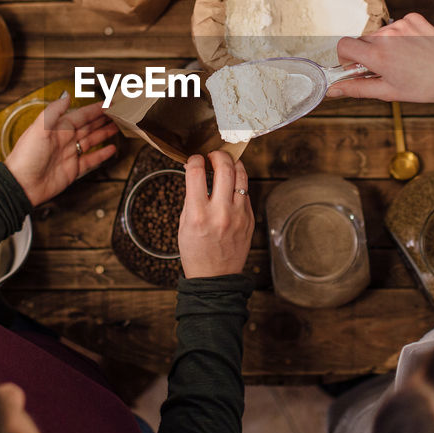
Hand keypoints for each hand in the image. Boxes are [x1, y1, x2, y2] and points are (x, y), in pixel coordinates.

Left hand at [4, 93, 117, 204]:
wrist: (21, 185)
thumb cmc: (25, 157)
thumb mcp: (38, 129)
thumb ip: (54, 111)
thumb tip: (65, 96)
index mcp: (57, 128)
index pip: (81, 114)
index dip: (96, 108)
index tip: (109, 103)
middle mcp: (65, 139)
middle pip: (88, 125)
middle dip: (103, 119)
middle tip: (117, 113)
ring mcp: (70, 154)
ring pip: (92, 140)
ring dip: (104, 133)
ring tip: (117, 127)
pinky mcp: (73, 169)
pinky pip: (91, 160)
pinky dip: (102, 154)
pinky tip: (111, 149)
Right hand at [177, 151, 253, 278]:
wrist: (215, 277)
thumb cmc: (195, 252)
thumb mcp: (183, 224)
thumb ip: (191, 198)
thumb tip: (196, 175)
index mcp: (198, 214)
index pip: (196, 172)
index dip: (194, 160)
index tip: (194, 159)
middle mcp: (220, 212)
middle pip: (225, 168)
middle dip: (218, 155)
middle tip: (213, 155)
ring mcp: (238, 215)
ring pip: (241, 176)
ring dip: (233, 164)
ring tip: (226, 163)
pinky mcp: (249, 219)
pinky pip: (246, 192)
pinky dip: (239, 183)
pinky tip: (232, 184)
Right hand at [328, 13, 433, 107]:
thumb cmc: (424, 87)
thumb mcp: (388, 92)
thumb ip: (356, 88)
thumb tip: (332, 90)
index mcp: (379, 55)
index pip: (344, 45)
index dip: (345, 57)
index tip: (356, 66)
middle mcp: (388, 35)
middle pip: (362, 39)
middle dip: (367, 53)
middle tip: (385, 67)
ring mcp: (402, 24)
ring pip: (379, 33)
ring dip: (384, 44)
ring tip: (404, 59)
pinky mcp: (414, 18)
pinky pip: (396, 24)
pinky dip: (399, 35)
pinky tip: (414, 48)